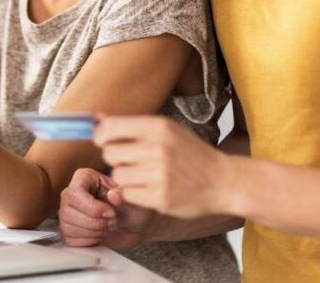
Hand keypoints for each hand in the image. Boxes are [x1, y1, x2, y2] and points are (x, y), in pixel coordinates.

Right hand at [59, 168, 156, 249]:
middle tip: (112, 221)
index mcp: (85, 177)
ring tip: (107, 227)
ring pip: (68, 226)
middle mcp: (72, 193)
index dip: (93, 207)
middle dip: (95, 222)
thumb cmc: (132, 208)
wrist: (133, 225)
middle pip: (68, 211)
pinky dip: (88, 241)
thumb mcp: (133, 201)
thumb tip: (112, 194)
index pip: (75, 192)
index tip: (110, 213)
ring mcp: (67, 212)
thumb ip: (123, 198)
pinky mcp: (68, 230)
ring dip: (93, 232)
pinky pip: (69, 239)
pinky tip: (99, 235)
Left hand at [95, 116, 232, 219]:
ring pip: (116, 175)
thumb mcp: (167, 130)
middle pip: (109, 153)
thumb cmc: (192, 154)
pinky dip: (133, 192)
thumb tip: (96, 120)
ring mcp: (159, 175)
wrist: (223, 181)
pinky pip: (127, 194)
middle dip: (115, 157)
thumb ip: (132, 126)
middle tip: (130, 159)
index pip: (111, 128)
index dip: (100, 135)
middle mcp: (158, 149)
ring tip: (143, 174)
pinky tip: (149, 188)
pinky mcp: (160, 198)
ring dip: (124, 176)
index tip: (102, 139)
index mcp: (159, 127)